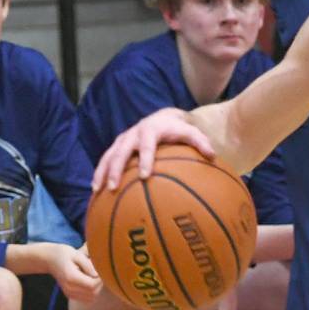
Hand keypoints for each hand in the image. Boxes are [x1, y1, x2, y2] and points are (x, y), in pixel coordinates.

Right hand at [40, 243, 102, 302]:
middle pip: (93, 293)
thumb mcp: (77, 254)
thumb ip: (88, 265)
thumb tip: (98, 275)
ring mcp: (69, 293)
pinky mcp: (70, 295)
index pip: (92, 285)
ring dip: (97, 289)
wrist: (49, 259)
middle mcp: (69, 288)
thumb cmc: (64, 254)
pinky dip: (92, 292)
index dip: (101, 279)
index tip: (101, 270)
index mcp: (71, 277)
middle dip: (100, 284)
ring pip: (91, 298)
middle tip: (98, 272)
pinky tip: (89, 282)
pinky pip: (87, 299)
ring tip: (93, 277)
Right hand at [94, 109, 213, 192]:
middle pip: (121, 152)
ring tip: (97, 191)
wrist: (162, 117)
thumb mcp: (191, 132)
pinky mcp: (116, 146)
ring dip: (102, 173)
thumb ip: (201, 142)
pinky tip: (95, 192)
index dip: (145, 160)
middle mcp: (132, 134)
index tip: (143, 176)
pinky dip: (99, 174)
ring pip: (108, 156)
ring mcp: (122, 140)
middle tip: (113, 187)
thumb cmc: (178, 129)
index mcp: (150, 131)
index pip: (146, 146)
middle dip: (115, 169)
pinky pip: (105, 160)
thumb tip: (213, 156)